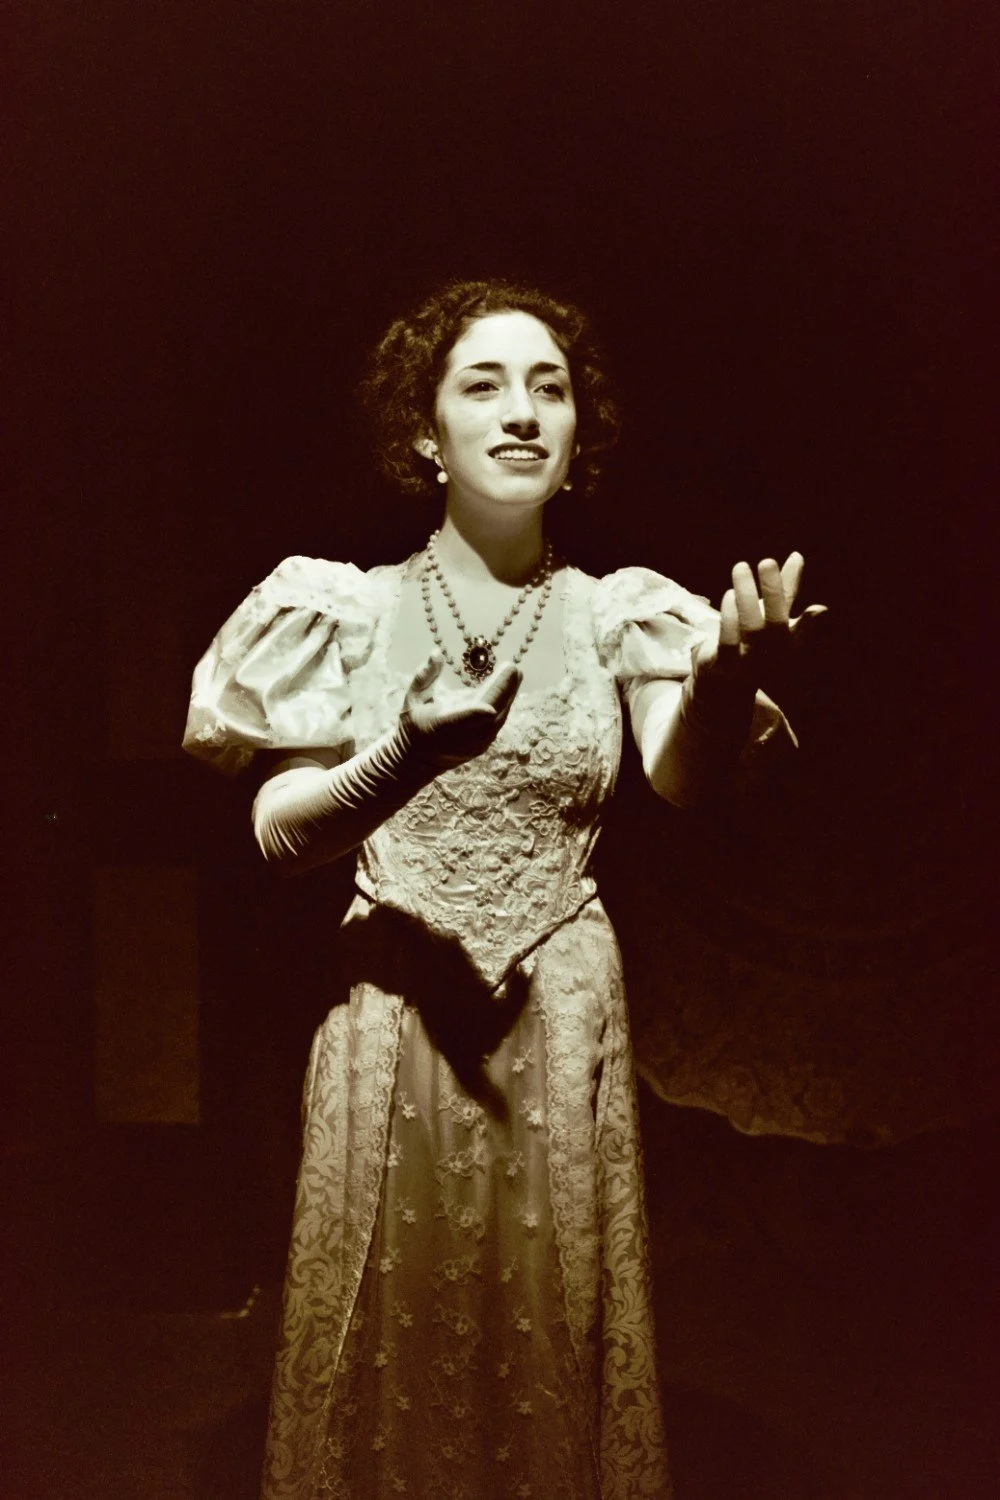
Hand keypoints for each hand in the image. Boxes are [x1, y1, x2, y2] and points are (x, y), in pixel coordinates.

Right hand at [400, 652, 521, 769]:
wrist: (418, 758)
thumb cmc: (414, 722)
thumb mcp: (413, 697)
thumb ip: (425, 675)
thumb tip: (436, 653)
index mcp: (440, 726)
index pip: (459, 721)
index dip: (475, 714)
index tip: (489, 707)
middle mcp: (460, 739)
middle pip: (488, 715)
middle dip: (502, 691)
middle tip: (513, 668)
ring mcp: (475, 744)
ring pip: (498, 718)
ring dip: (508, 695)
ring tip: (515, 673)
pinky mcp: (484, 745)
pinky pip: (498, 722)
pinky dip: (505, 703)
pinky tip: (510, 687)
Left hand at [690, 553, 827, 717]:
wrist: (726, 683)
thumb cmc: (755, 644)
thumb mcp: (774, 618)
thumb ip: (785, 590)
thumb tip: (797, 556)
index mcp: (789, 644)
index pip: (803, 632)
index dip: (811, 624)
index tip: (818, 608)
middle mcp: (772, 656)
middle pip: (775, 625)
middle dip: (774, 592)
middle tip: (767, 561)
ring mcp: (747, 662)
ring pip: (751, 630)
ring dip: (746, 596)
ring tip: (741, 567)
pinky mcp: (723, 664)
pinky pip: (727, 640)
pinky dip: (728, 615)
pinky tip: (729, 594)